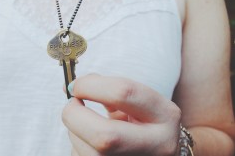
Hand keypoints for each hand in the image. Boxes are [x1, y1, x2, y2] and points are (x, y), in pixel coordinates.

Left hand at [62, 74, 180, 155]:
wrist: (157, 151)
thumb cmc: (142, 121)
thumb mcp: (134, 102)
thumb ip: (106, 90)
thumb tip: (70, 86)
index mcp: (164, 114)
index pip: (123, 93)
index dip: (90, 86)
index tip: (75, 85)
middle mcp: (156, 145)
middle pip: (104, 135)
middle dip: (75, 115)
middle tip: (71, 105)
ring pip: (89, 152)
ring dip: (75, 132)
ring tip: (86, 125)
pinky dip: (79, 144)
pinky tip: (91, 142)